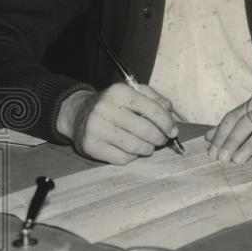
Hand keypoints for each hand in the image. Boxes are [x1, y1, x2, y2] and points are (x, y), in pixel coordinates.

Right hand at [57, 83, 178, 164]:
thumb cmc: (113, 104)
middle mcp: (106, 108)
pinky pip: (122, 158)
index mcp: (119, 92)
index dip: (167, 123)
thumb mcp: (133, 93)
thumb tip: (170, 113)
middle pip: (146, 130)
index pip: (152, 109)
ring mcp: (96, 128)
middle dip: (160, 138)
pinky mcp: (91, 146)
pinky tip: (131, 150)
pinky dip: (132, 156)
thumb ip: (155, 99)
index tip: (173, 131)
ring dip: (148, 149)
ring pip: (135, 147)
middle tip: (161, 140)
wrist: (78, 113)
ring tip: (148, 145)